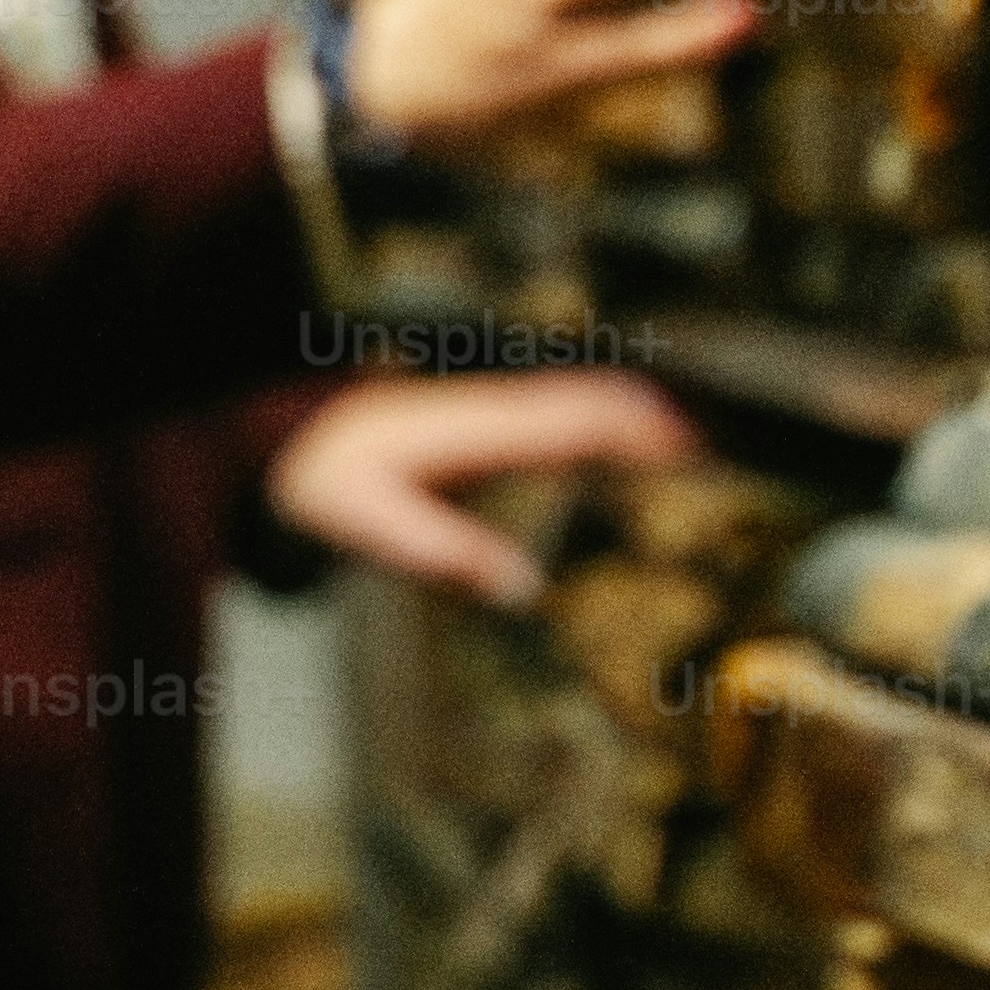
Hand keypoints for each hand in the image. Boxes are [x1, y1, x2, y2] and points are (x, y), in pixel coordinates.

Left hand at [266, 366, 699, 607]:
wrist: (273, 439)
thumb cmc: (319, 478)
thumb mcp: (372, 522)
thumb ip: (446, 552)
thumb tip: (522, 586)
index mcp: (479, 428)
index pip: (576, 416)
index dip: (638, 427)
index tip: (690, 441)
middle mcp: (493, 412)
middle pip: (593, 403)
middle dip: (655, 421)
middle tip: (715, 454)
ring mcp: (488, 416)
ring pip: (577, 407)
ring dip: (631, 423)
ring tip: (686, 455)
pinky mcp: (479, 430)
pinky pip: (554, 421)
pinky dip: (597, 432)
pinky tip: (613, 458)